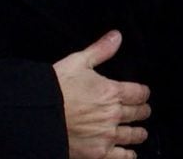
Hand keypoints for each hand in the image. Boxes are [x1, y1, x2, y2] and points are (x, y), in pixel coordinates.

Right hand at [54, 30, 150, 158]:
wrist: (40, 113)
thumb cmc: (56, 86)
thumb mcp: (77, 61)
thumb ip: (100, 50)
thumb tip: (117, 36)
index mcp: (112, 91)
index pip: (139, 93)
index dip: (143, 92)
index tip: (143, 93)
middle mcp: (115, 114)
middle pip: (139, 113)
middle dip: (142, 111)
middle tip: (142, 111)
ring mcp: (108, 135)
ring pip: (134, 135)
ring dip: (139, 133)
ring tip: (139, 132)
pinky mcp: (100, 152)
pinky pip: (123, 156)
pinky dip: (129, 154)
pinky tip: (130, 153)